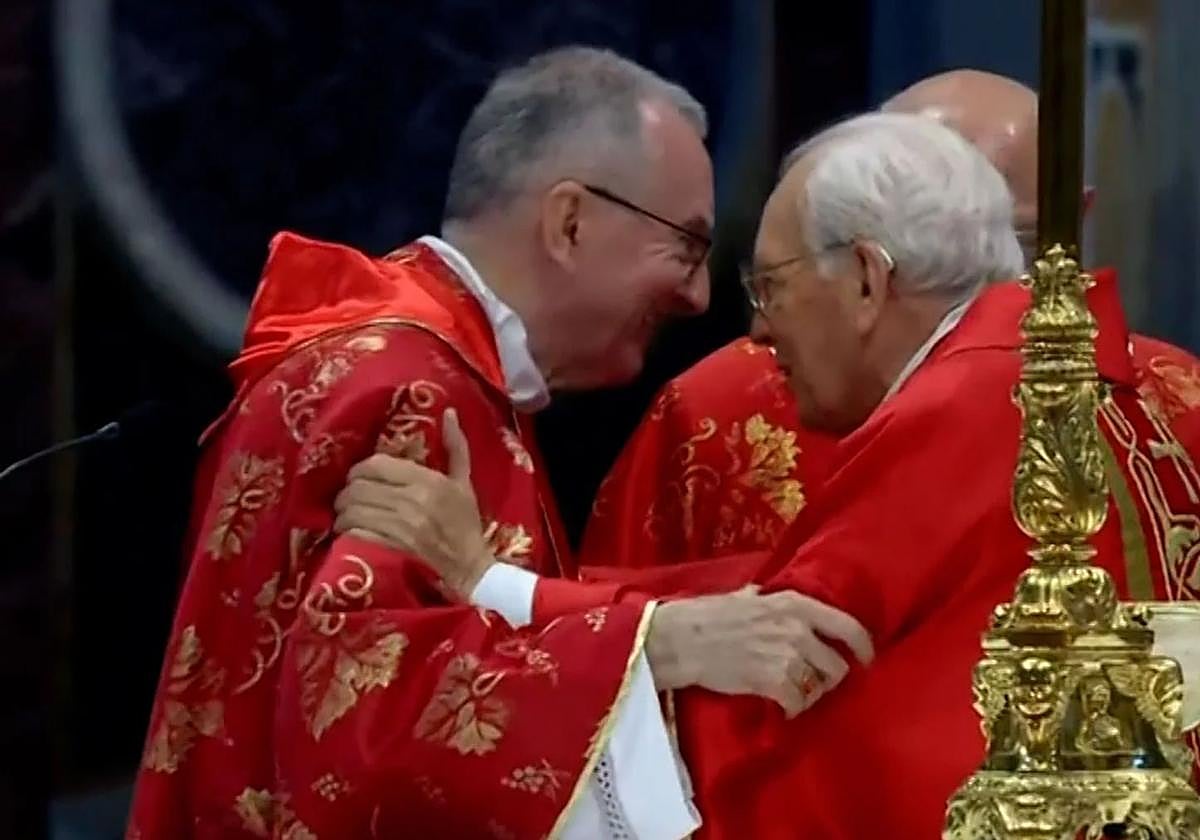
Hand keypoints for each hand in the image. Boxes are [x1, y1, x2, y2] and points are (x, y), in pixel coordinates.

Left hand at [333, 408, 494, 596]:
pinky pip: (357, 533)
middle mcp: (412, 500)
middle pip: (359, 487)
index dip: (359, 470)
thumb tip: (448, 412)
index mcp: (428, 480)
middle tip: (347, 498)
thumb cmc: (466, 523)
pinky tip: (350, 533)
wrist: (471, 566)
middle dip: (346, 493)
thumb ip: (456, 447)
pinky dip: (349, 532)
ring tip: (345, 516)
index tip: (359, 477)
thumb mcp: (464, 482)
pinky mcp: (393, 549)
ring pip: (353, 510)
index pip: (376, 464)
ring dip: (343, 514)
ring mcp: (401, 527)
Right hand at [645, 585, 873, 716]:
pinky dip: (793, 710)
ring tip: (794, 694)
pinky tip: (782, 707)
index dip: (863, 647)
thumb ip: (768, 598)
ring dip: (810, 695)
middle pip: (837, 665)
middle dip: (829, 679)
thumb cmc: (709, 615)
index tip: (866, 660)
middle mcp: (798, 629)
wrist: (683, 639)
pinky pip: (799, 704)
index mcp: (795, 604)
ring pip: (820, 687)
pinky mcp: (774, 683)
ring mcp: (788, 657)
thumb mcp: (746, 596)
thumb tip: (768, 596)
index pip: (847, 626)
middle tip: (814, 683)